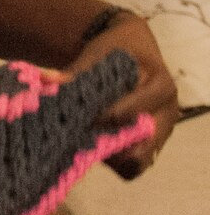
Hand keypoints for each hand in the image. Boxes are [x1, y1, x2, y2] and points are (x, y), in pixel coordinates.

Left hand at [69, 11, 177, 177]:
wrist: (132, 49)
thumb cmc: (116, 50)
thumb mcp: (99, 54)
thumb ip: (76, 72)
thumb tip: (47, 80)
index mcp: (161, 88)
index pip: (127, 115)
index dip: (96, 120)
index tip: (72, 118)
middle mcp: (167, 114)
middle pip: (140, 149)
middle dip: (105, 147)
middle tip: (76, 138)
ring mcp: (161, 132)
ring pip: (137, 163)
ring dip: (107, 157)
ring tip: (81, 143)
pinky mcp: (150, 144)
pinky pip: (132, 165)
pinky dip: (111, 160)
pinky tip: (89, 146)